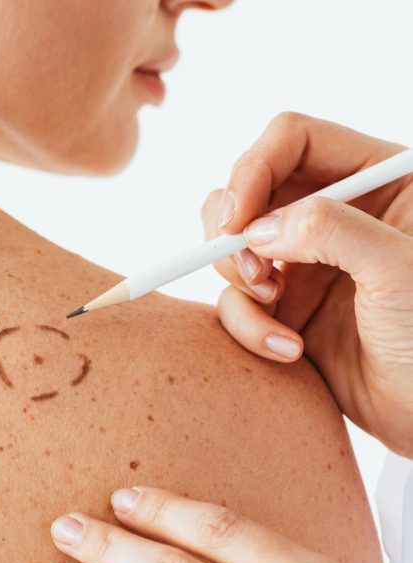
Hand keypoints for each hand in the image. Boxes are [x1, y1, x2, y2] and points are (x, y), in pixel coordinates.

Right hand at [201, 113, 412, 456]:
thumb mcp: (399, 269)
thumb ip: (331, 230)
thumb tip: (257, 228)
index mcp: (377, 182)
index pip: (294, 141)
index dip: (253, 169)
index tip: (236, 217)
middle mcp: (335, 216)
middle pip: (251, 189)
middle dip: (236, 231)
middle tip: (253, 273)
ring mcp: (307, 264)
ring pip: (235, 247)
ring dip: (239, 282)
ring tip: (275, 311)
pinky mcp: (287, 310)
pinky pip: (238, 303)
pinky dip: (247, 326)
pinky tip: (287, 351)